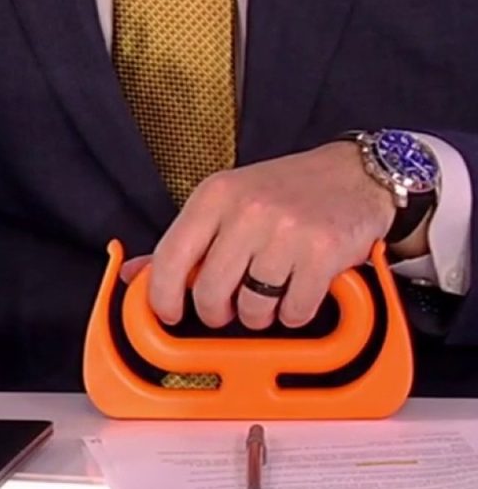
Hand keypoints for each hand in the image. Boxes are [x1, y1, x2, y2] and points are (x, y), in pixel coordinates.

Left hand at [149, 142, 396, 329]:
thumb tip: (132, 274)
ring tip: (269, 293)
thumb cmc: (284, 192)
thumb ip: (183, 242)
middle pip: (210, 291)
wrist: (356, 174)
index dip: (162, 296)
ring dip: (259, 315)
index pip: (170, 257)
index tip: (169, 313)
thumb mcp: (226, 203)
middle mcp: (246, 210)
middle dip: (217, 312)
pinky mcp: (322, 252)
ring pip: (252, 307)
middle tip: (230, 307)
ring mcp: (285, 230)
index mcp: (214, 196)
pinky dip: (294, 314)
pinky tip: (297, 293)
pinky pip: (294, 310)